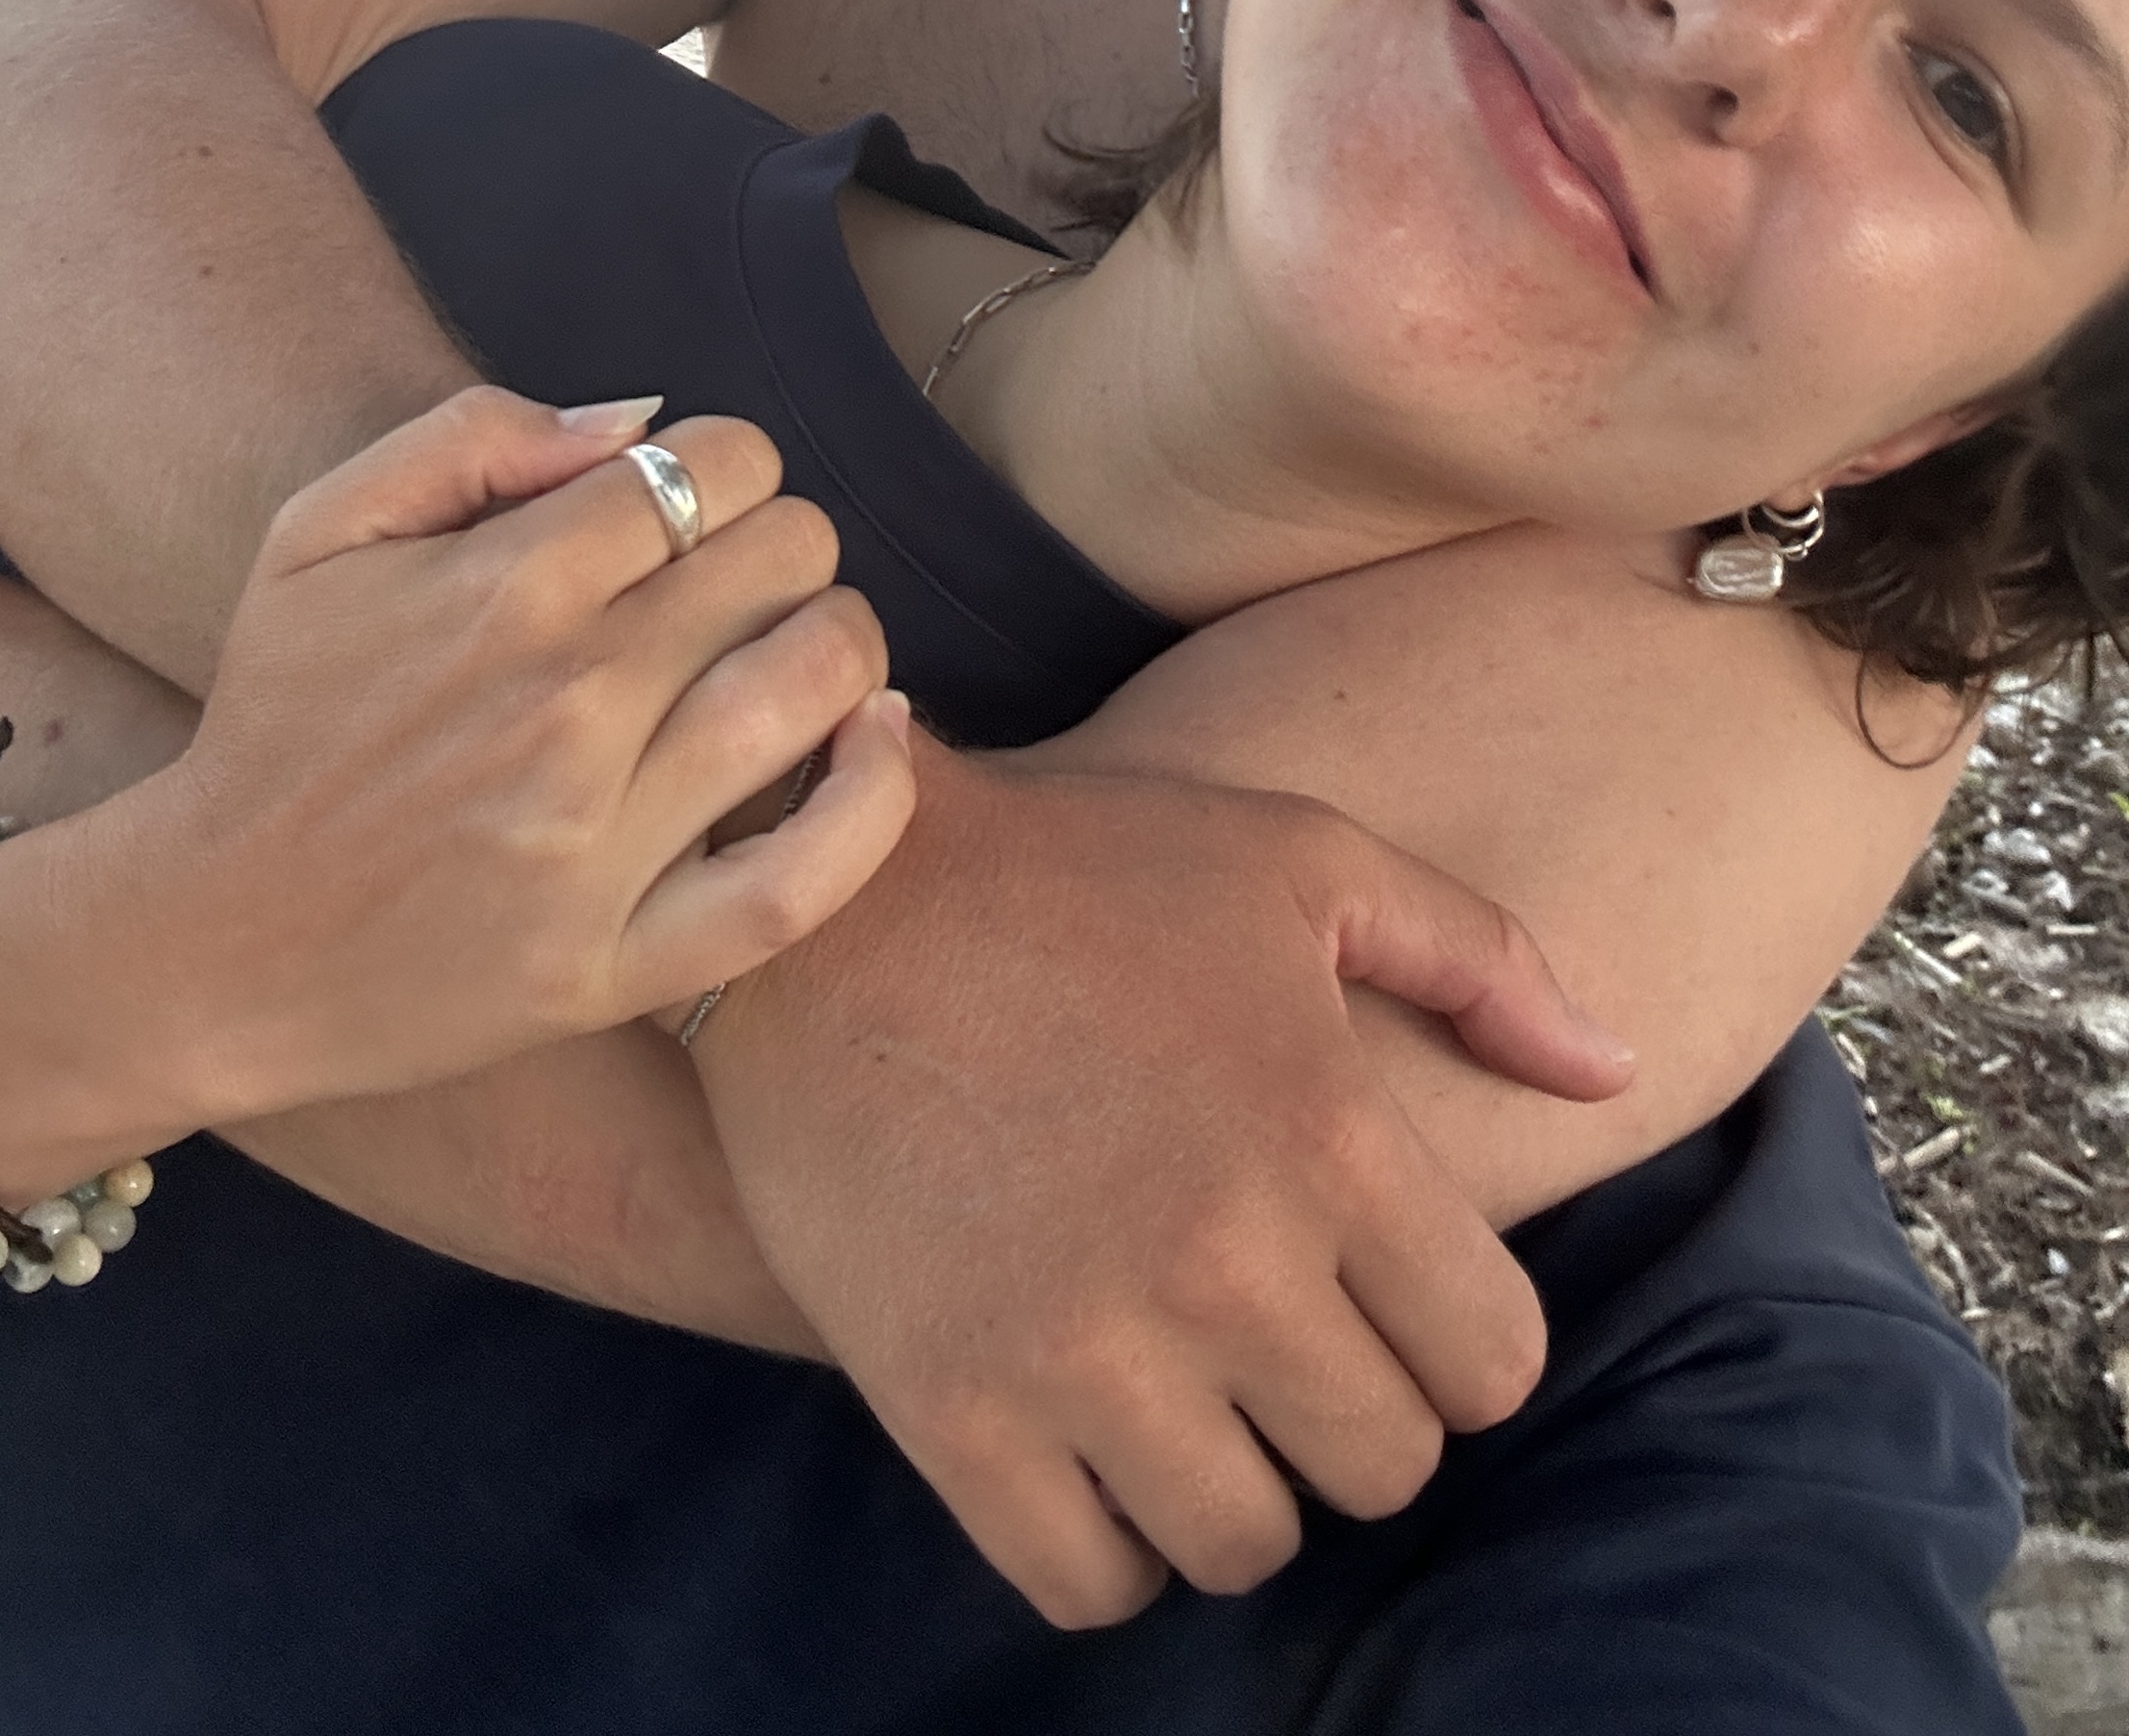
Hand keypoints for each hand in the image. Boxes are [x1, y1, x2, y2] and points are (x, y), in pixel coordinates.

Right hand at [0, 392, 914, 1186]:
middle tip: (732, 589)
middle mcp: (565, 704)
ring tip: (791, 654)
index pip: (721, 464)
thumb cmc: (282, 716)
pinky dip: (873, 797)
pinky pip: (803, 880)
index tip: (691, 512)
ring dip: (838, 643)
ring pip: (821, 682)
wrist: (212, 939)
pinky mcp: (619, 966)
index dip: (727, 468)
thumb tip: (638, 419)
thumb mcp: (322, 530)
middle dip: (779, 547)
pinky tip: (874, 738)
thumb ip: (475, 435)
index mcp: (503, 586)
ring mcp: (599, 843)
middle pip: (789, 556)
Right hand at [688, 735, 1630, 1628]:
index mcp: (1331, 1135)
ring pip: (1244, 1542)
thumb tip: (1616, 1072)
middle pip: (1380, 1468)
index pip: (1492, 1365)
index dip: (1456, 1343)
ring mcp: (1084, 1349)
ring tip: (1187, 1398)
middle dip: (1350, 1413)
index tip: (1391, 1303)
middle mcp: (1226, 1261)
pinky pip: (1088, 1583)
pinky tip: (1087, 1447)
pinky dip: (1104, 1543)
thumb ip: (1481, 958)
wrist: (823, 895)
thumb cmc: (1078, 862)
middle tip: (1282, 1342)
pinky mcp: (952, 1408)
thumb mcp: (1299, 854)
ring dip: (1233, 1486)